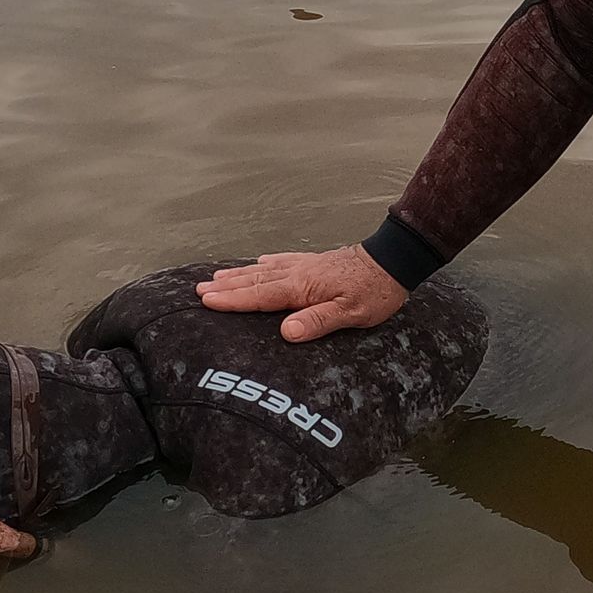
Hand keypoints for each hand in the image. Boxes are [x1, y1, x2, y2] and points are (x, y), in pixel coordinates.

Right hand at [196, 246, 408, 342]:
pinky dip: (267, 262)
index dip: (232, 300)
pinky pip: (283, 261)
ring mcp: (306, 265)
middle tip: (198, 289)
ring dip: (239, 274)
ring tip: (216, 276)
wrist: (394, 261)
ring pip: (264, 269)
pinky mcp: (316, 262)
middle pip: (255, 281)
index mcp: (303, 288)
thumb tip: (286, 332)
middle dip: (226, 286)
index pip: (260, 296)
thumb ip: (318, 321)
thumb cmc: (375, 292)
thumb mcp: (351, 314)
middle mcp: (298, 273)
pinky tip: (260, 261)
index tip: (206, 300)